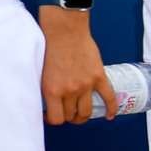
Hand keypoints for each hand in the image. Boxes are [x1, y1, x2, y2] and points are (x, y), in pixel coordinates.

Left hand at [39, 9, 115, 123]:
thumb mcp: (39, 71)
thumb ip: (43, 87)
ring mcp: (86, 85)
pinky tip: (109, 115)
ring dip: (83, 116)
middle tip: (64, 112)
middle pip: (71, 116)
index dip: (52, 120)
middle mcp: (69, 90)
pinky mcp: (98, 77)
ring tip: (80, 115)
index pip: (56, 119)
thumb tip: (43, 101)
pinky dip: (111, 109)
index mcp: (51, 90)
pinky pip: (109, 98)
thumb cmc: (47, 45)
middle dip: (67, 116)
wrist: (64, 30)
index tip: (49, 116)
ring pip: (87, 112)